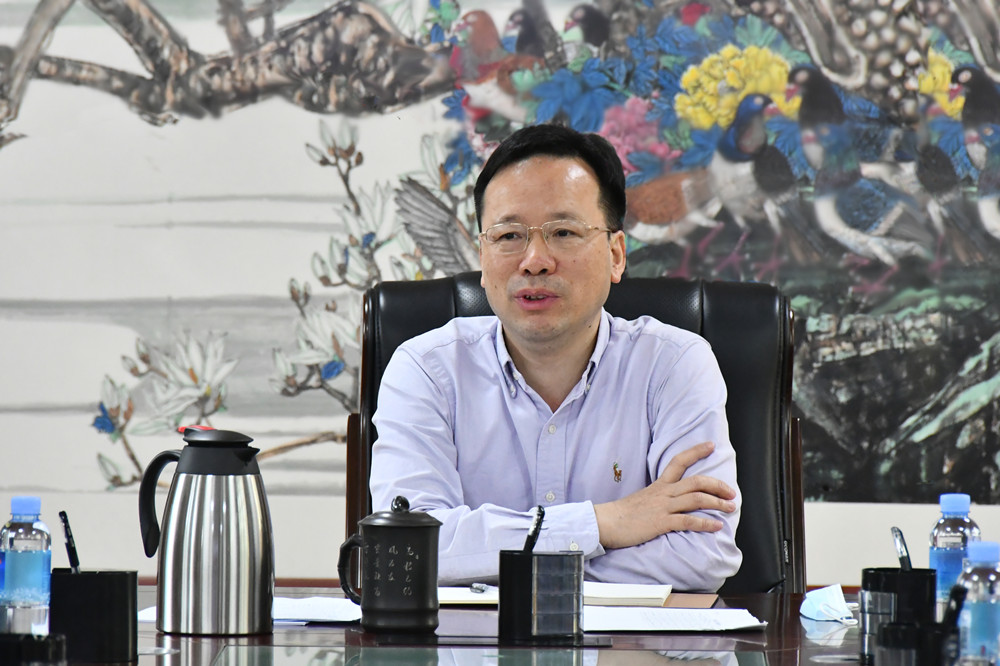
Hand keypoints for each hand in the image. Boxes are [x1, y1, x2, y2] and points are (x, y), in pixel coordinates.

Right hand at [593, 441, 736, 549]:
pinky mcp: (661, 522)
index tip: (710, 445)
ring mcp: (663, 506)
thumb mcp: (642, 499)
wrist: (606, 522)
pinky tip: (717, 526)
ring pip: (696, 499)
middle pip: (696, 482)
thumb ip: (657, 498)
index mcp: (659, 485)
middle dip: (717, 485)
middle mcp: (664, 493)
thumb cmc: (622, 514)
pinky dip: (705, 523)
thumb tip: (671, 501)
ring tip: (730, 507)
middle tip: (732, 491)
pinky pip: (688, 521)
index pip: (678, 461)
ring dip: (717, 503)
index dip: (696, 452)